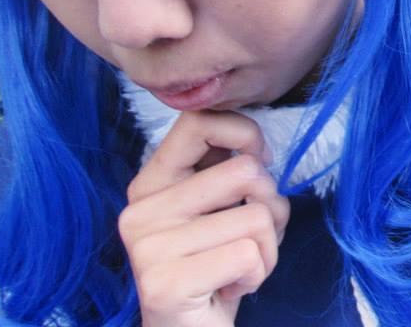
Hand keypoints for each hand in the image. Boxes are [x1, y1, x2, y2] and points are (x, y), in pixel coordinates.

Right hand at [118, 110, 290, 326]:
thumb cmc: (216, 266)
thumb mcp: (219, 208)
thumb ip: (229, 171)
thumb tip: (258, 150)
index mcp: (150, 181)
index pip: (199, 121)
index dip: (245, 134)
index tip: (259, 162)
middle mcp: (140, 209)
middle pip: (246, 171)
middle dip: (270, 206)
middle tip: (250, 238)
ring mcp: (148, 247)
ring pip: (257, 216)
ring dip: (268, 248)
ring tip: (239, 267)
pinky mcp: (165, 283)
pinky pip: (250, 254)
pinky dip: (258, 273)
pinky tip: (231, 288)